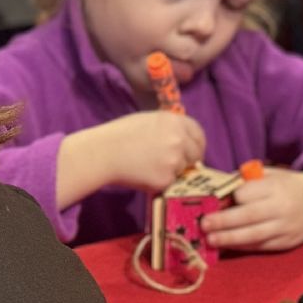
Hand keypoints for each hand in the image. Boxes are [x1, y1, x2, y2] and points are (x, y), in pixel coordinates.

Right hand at [58, 110, 205, 205]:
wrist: (103, 153)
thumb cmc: (120, 134)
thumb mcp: (149, 120)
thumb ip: (169, 128)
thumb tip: (184, 140)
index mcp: (175, 121)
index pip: (199, 133)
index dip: (197, 143)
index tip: (193, 151)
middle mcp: (179, 139)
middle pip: (196, 153)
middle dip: (189, 160)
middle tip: (175, 164)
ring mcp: (175, 160)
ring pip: (183, 169)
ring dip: (173, 171)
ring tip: (150, 167)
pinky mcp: (167, 179)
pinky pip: (170, 182)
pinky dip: (161, 181)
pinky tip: (144, 175)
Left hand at [200, 161, 302, 251]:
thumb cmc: (287, 185)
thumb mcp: (271, 174)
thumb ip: (248, 181)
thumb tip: (218, 187)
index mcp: (276, 187)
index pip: (247, 194)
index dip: (229, 198)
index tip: (213, 201)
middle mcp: (282, 208)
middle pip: (248, 216)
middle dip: (223, 221)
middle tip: (204, 224)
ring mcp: (285, 228)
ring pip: (253, 236)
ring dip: (229, 239)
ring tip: (210, 240)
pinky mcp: (285, 243)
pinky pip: (260, 246)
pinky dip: (242, 247)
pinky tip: (227, 246)